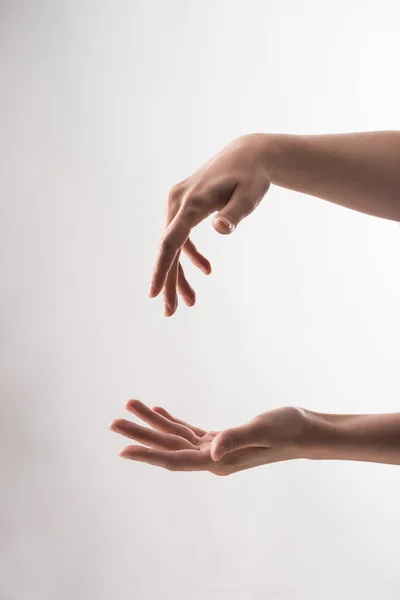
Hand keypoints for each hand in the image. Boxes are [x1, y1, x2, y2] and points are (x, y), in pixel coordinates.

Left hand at [109, 400, 307, 475]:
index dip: (147, 455)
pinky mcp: (221, 440)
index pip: (175, 460)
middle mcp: (213, 459)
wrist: (306, 431)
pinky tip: (159, 412)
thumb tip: (212, 452)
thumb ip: (237, 438)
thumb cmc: (288, 429)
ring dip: (152, 424)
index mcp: (219, 462)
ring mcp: (216, 450)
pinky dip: (172, 421)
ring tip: (130, 405)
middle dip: (140, 435)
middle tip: (114, 421)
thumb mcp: (262, 429)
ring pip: (175, 438)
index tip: (122, 451)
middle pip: (168, 448)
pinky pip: (189, 432)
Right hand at [149, 134, 272, 315]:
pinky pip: (180, 235)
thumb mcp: (250, 194)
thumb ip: (235, 213)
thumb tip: (221, 228)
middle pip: (168, 248)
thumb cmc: (252, 176)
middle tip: (171, 313)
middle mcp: (178, 202)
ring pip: (172, 244)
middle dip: (169, 282)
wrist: (248, 155)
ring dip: (179, 273)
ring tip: (191, 301)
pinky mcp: (183, 204)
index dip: (160, 269)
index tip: (153, 294)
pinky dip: (189, 255)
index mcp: (192, 203)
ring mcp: (177, 202)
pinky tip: (206, 270)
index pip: (171, 241)